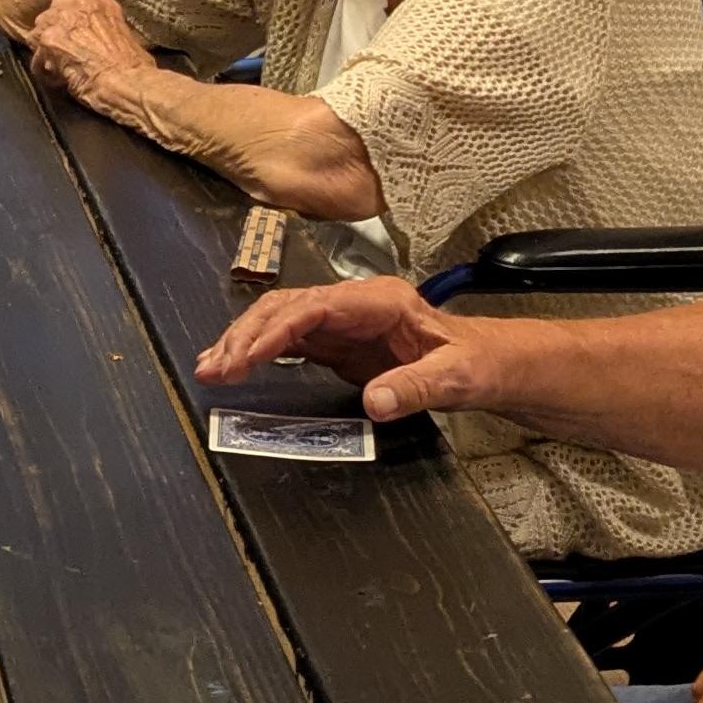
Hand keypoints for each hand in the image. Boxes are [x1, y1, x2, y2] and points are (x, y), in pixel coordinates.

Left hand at [20, 0, 159, 111]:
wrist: (127, 82)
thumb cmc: (134, 69)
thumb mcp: (126, 37)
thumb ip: (104, 32)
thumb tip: (95, 44)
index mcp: (102, 3)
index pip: (70, 5)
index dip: (67, 24)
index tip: (70, 38)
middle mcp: (80, 5)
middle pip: (50, 15)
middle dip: (52, 35)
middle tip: (60, 55)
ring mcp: (62, 21)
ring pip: (38, 34)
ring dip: (45, 53)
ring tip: (57, 70)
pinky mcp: (49, 41)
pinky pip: (36, 58)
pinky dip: (44, 72)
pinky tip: (57, 82)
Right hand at [198, 277, 507, 419]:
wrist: (492, 365)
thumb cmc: (480, 363)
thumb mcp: (458, 379)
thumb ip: (417, 387)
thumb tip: (375, 400)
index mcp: (382, 302)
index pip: (315, 307)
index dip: (276, 330)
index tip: (247, 356)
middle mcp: (357, 305)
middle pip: (287, 308)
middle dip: (246, 335)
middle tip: (216, 368)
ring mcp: (346, 323)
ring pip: (282, 320)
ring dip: (244, 342)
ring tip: (210, 367)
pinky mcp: (341, 344)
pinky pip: (290, 341)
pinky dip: (259, 353)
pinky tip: (235, 366)